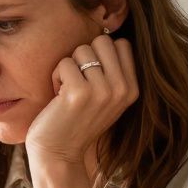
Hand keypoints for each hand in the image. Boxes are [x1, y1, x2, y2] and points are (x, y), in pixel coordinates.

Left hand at [25, 34, 138, 165]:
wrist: (59, 155)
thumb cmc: (75, 122)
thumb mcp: (105, 98)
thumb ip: (112, 72)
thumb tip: (107, 32)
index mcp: (132, 89)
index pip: (121, 44)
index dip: (99, 54)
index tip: (90, 78)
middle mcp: (122, 89)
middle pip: (102, 41)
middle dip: (83, 57)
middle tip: (77, 82)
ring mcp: (102, 91)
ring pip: (81, 50)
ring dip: (67, 68)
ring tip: (66, 92)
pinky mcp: (79, 93)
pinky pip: (63, 63)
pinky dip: (55, 77)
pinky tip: (57, 98)